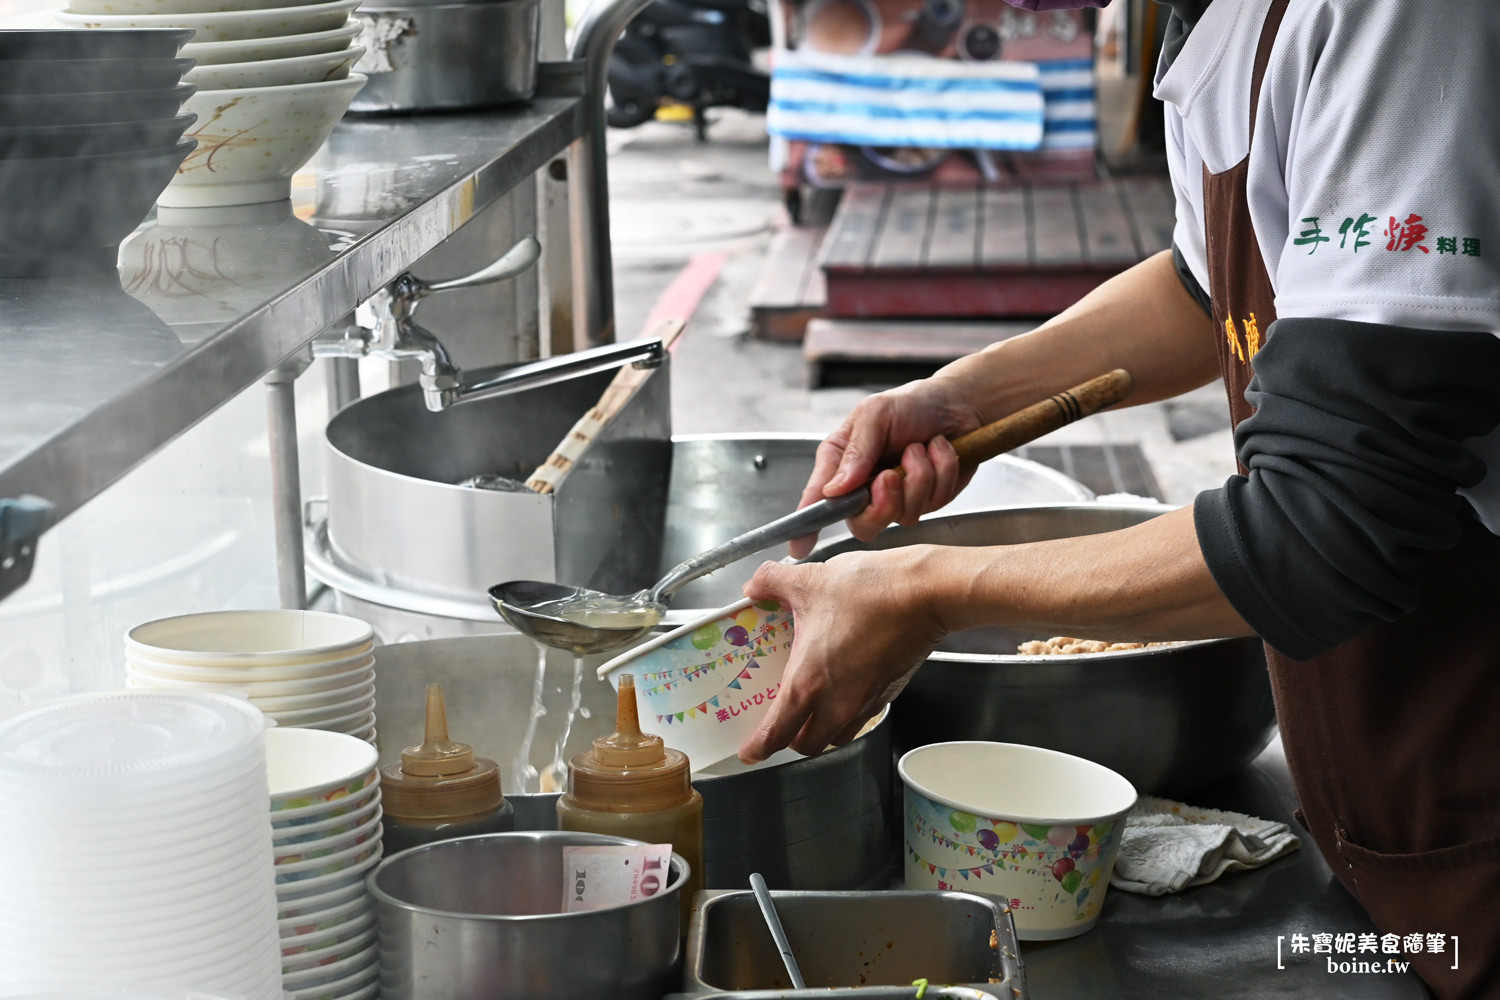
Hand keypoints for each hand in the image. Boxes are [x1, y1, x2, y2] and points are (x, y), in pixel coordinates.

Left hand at [737, 548, 946, 763]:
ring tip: (811, 707)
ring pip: (837, 735)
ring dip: (821, 729)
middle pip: (808, 745)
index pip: (777, 734)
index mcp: (808, 682)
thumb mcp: (810, 580)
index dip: (758, 748)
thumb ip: (772, 582)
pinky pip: (862, 717)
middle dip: (790, 740)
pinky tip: (843, 683)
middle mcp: (837, 702)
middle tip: (779, 722)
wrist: (925, 593)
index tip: (749, 753)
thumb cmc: (872, 592)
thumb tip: (755, 586)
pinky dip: (847, 712)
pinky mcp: (889, 691)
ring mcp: (866, 701)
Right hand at [789, 380, 984, 558]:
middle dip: (883, 504)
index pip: (818, 501)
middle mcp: (865, 487)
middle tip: (892, 475)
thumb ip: (856, 452)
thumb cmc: (910, 404)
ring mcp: (897, 498)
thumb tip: (834, 489)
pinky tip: (938, 450)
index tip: (799, 545)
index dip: (807, 526)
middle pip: (863, 524)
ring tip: (920, 447)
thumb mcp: (875, 414)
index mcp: (841, 463)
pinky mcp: (927, 501)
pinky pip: (934, 503)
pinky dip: (941, 471)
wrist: (956, 403)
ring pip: (904, 515)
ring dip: (919, 476)